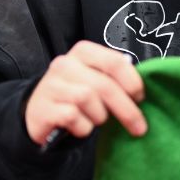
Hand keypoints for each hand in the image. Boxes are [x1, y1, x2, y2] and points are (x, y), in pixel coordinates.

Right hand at [24, 40, 146, 145]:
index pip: (115, 62)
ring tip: (96, 120)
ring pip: (88, 100)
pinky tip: (80, 127)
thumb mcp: (94, 80)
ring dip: (100, 117)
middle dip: (127, 110)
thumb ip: (115, 79)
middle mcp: (65, 64)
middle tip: (139, 127)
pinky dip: (83, 127)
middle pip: (105, 85)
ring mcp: (51, 85)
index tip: (140, 99)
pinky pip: (73, 117)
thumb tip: (141, 93)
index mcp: (83, 52)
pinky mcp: (43, 108)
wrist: (39, 114)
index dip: (132, 82)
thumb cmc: (75, 96)